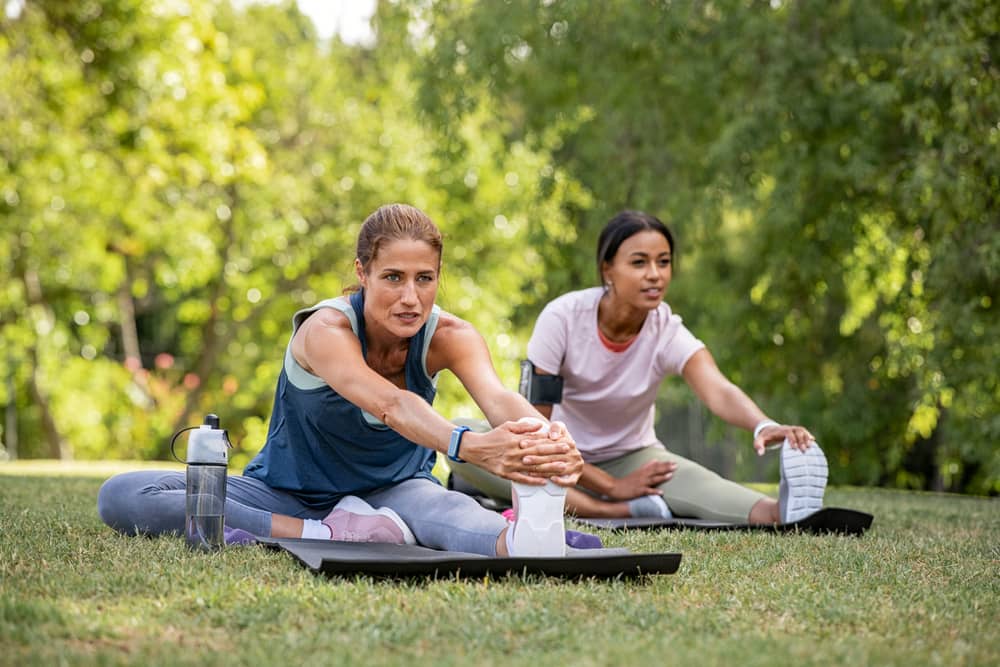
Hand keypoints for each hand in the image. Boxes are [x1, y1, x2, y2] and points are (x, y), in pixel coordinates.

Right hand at [459, 420, 579, 484]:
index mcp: (516, 441)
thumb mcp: (507, 427)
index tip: (564, 443)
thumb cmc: (492, 437)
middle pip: (538, 454)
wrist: (474, 449)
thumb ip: (524, 427)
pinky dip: (533, 481)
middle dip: (555, 455)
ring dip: (549, 469)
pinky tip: (544, 482)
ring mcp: (510, 465)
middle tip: (569, 455)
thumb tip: (539, 426)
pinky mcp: (505, 474)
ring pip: (533, 468)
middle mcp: (514, 453)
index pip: (538, 442)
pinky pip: (522, 479)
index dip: (553, 443)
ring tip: (562, 469)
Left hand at [522, 420, 582, 486]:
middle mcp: (574, 454)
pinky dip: (561, 481)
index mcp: (568, 442)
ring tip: (529, 471)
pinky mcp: (576, 477)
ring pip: (558, 469)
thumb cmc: (559, 441)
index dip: (534, 443)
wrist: (570, 456)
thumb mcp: (560, 429)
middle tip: (523, 459)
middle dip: (536, 458)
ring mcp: (576, 466)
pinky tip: (551, 480)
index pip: (549, 443)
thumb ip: (556, 427)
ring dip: (543, 471)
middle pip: (552, 457)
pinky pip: (569, 481)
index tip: (522, 444)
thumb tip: (553, 436)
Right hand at [607, 460, 675, 500]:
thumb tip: (655, 460)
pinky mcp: (638, 491)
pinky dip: (654, 491)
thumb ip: (647, 466)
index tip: (673, 462)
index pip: (655, 466)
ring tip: (670, 475)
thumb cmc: (627, 481)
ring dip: (661, 477)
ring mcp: (640, 483)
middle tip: (675, 466)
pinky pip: (647, 491)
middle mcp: (642, 476)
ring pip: (652, 479)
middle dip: (665, 468)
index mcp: (642, 471)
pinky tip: (661, 492)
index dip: (664, 464)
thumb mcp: (637, 472)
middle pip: (655, 471)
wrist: (615, 488)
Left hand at [753, 423, 815, 455]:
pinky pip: (804, 432)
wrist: (768, 430)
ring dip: (807, 438)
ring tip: (810, 447)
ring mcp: (793, 429)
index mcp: (780, 430)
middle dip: (801, 440)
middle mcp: (788, 428)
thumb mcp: (758, 441)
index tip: (794, 448)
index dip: (792, 439)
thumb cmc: (764, 437)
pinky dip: (809, 436)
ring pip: (802, 430)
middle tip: (803, 450)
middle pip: (797, 430)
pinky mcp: (796, 432)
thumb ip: (758, 446)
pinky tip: (813, 442)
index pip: (788, 432)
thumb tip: (760, 454)